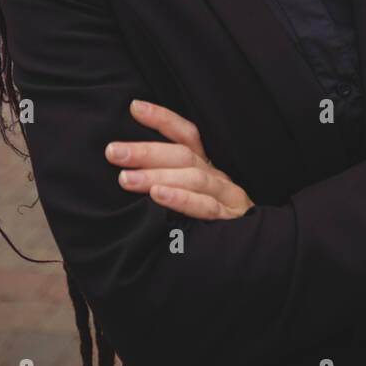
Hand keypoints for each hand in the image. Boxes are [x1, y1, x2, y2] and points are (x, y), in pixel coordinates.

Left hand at [104, 100, 254, 219]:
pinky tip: (158, 196)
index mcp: (207, 167)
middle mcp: (218, 176)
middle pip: (183, 155)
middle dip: (146, 152)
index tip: (135, 107)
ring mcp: (227, 196)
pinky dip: (181, 199)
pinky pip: (206, 207)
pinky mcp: (231, 220)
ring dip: (157, 175)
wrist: (251, 258)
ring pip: (193, 178)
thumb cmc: (210, 225)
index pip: (187, 134)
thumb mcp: (192, 197)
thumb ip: (167, 181)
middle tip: (114, 152)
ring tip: (126, 178)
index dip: (162, 119)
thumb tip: (126, 169)